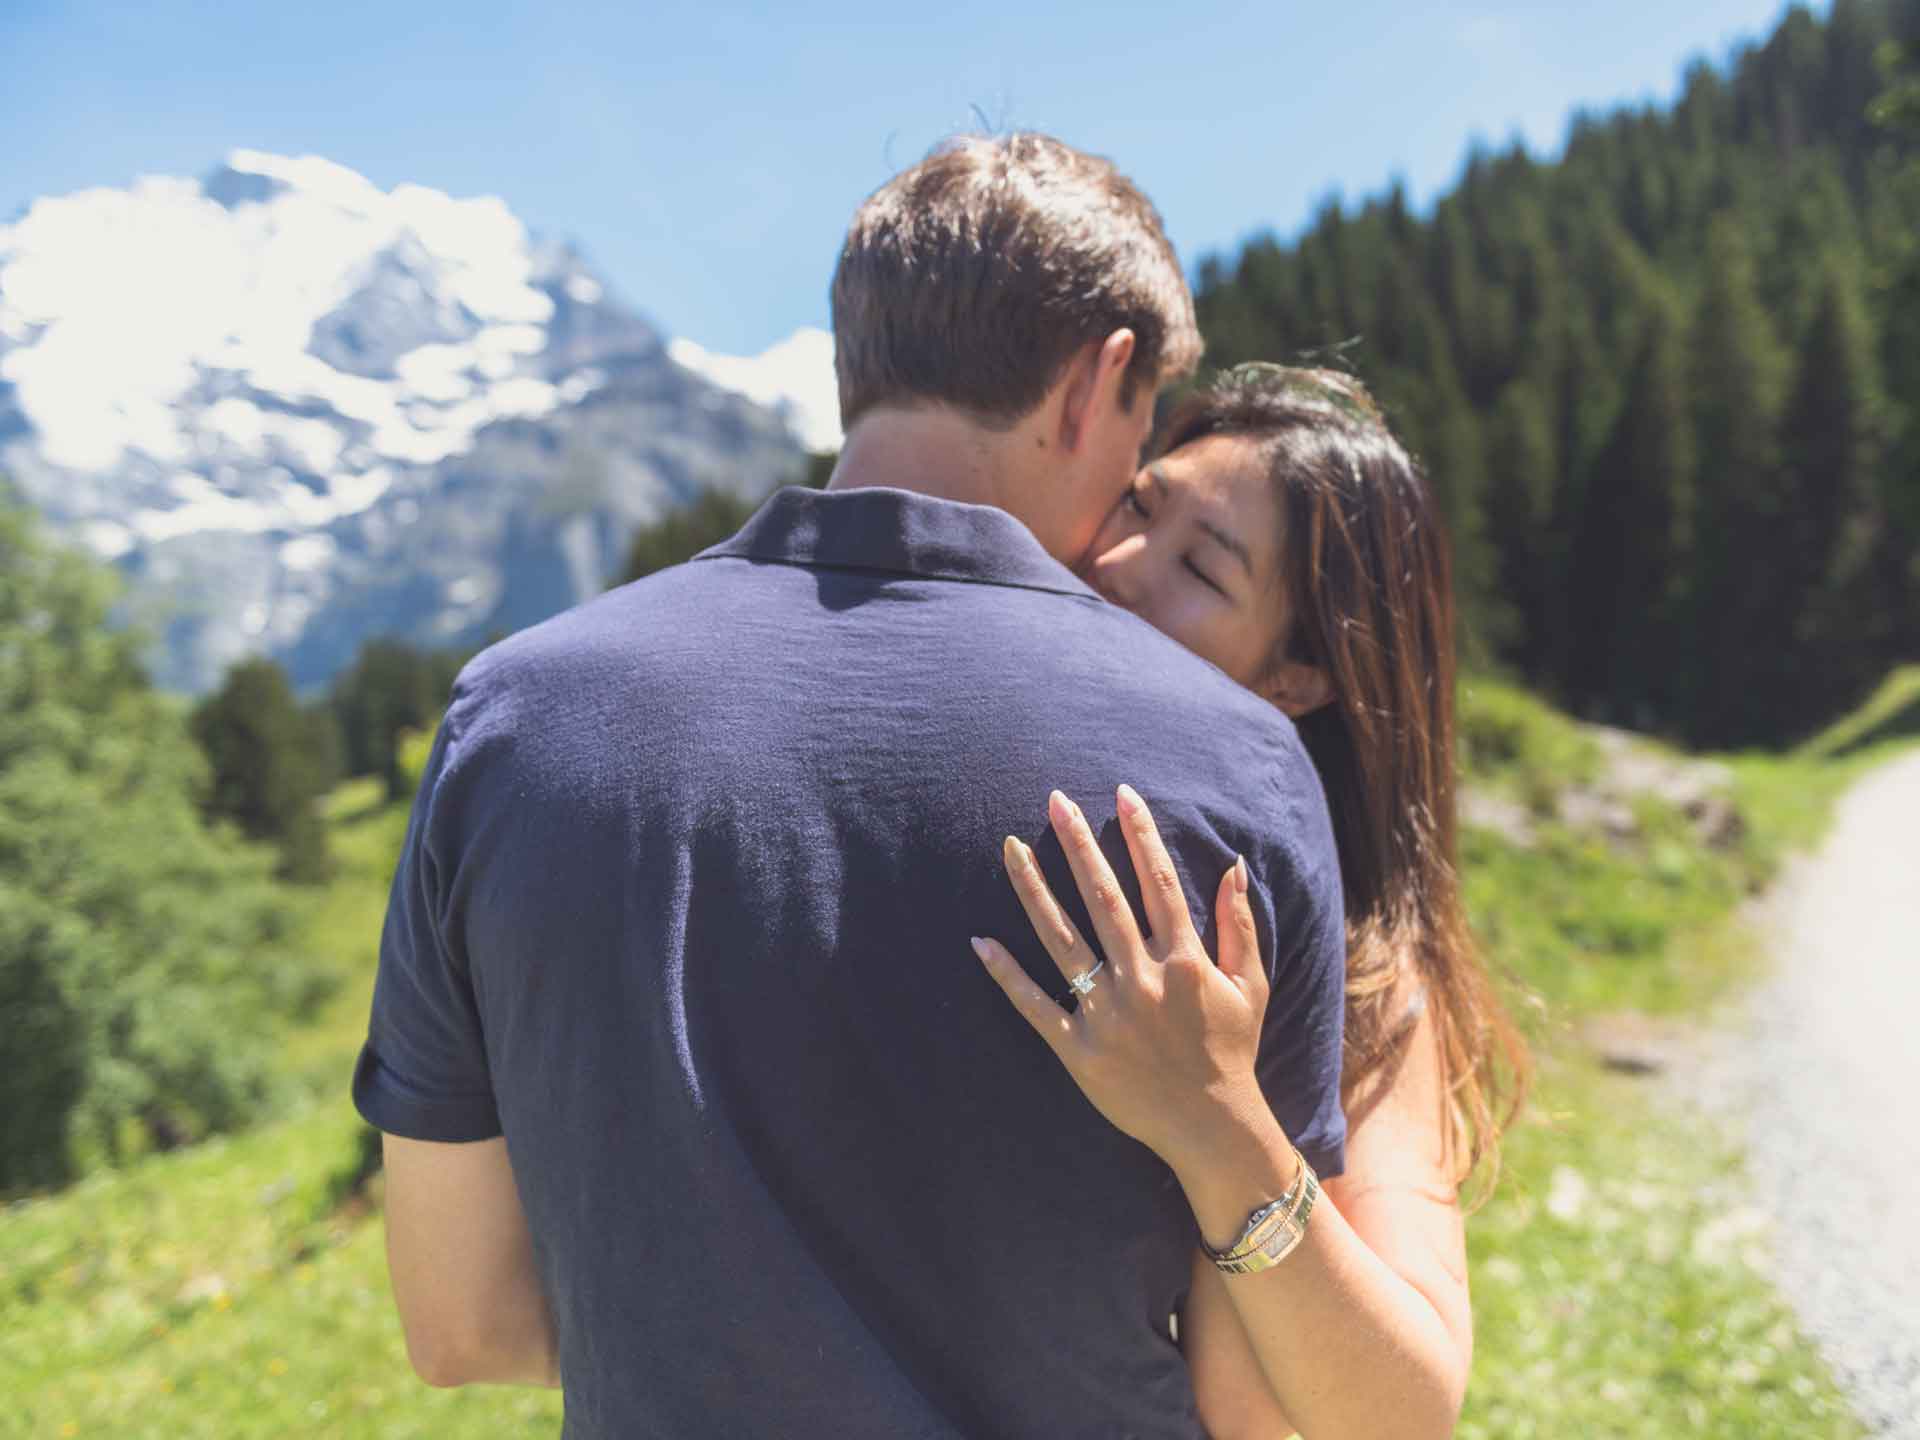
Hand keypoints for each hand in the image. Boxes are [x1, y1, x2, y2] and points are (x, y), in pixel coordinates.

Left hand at [973, 785, 1278, 1173]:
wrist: (1211, 1126)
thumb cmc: (1230, 1051)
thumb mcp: (1248, 985)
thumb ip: (1239, 924)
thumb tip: (1235, 865)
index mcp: (1184, 960)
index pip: (1157, 882)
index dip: (1140, 834)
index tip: (1122, 793)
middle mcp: (1142, 978)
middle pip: (1103, 897)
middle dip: (1078, 844)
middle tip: (1054, 800)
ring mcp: (1107, 1012)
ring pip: (1061, 939)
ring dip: (1034, 891)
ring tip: (1008, 848)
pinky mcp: (1079, 1048)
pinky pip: (1036, 1005)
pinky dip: (1006, 975)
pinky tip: (980, 940)